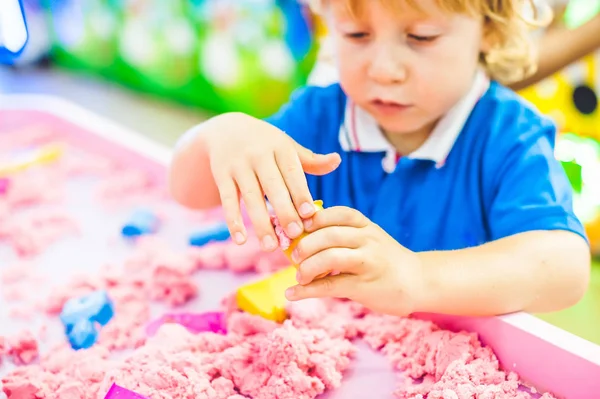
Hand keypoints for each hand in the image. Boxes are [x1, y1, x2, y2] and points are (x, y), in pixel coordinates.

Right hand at [205, 113, 340, 250]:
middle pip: (273, 186)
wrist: (225, 130)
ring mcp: (238, 165)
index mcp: (280, 147)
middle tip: (294, 234)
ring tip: (270, 247)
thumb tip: (337, 161)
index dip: (300, 193)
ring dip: (260, 223)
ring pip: (250, 197)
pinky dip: (233, 221)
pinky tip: (241, 240)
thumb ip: (310, 160)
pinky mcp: (221, 175)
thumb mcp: (286, 147)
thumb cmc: (266, 144)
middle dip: (284, 211)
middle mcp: (258, 154)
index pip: (292, 172)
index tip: (309, 214)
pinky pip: (227, 200)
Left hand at [284, 206, 424, 315]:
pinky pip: (331, 285)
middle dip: (306, 244)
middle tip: (294, 255)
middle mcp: (368, 240)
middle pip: (330, 235)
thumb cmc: (385, 260)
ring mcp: (368, 263)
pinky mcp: (365, 286)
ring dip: (307, 267)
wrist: (418, 282)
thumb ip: (343, 234)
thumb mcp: (370, 238)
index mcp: (366, 226)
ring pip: (330, 257)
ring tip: (299, 275)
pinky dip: (307, 290)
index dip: (315, 218)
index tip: (298, 226)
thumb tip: (301, 235)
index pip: (338, 213)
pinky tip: (293, 293)